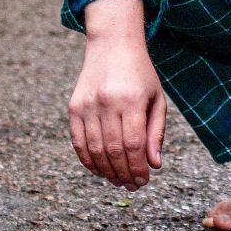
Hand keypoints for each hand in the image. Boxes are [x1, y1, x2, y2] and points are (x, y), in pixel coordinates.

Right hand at [68, 0, 165, 190]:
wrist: (113, 45)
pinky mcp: (74, 106)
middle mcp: (108, 101)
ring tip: (118, 180)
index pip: (134, 144)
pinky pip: (78, 141)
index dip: (137, 168)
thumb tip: (154, 165)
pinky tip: (99, 169)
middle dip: (123, 174)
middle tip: (131, 186)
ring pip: (95, 149)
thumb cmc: (140, 74)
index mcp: (133, 99)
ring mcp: (88, 104)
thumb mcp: (156, 98)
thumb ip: (155, 132)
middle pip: (113, 150)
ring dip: (106, 172)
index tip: (143, 181)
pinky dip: (87, 160)